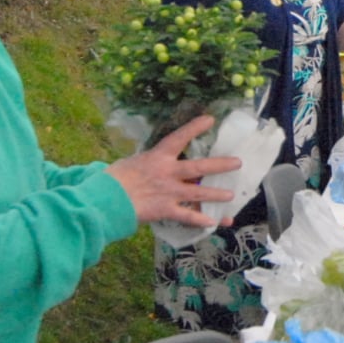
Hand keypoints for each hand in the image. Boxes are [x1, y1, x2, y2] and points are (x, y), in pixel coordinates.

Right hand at [105, 114, 239, 227]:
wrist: (105, 198)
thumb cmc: (113, 179)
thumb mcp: (131, 163)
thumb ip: (147, 163)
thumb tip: (151, 163)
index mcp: (157, 157)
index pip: (179, 137)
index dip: (195, 128)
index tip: (210, 119)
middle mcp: (167, 172)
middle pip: (199, 167)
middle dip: (220, 165)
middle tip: (237, 163)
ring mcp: (168, 192)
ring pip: (199, 192)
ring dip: (216, 195)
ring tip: (231, 196)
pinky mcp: (165, 209)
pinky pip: (187, 216)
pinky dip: (200, 220)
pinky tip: (212, 223)